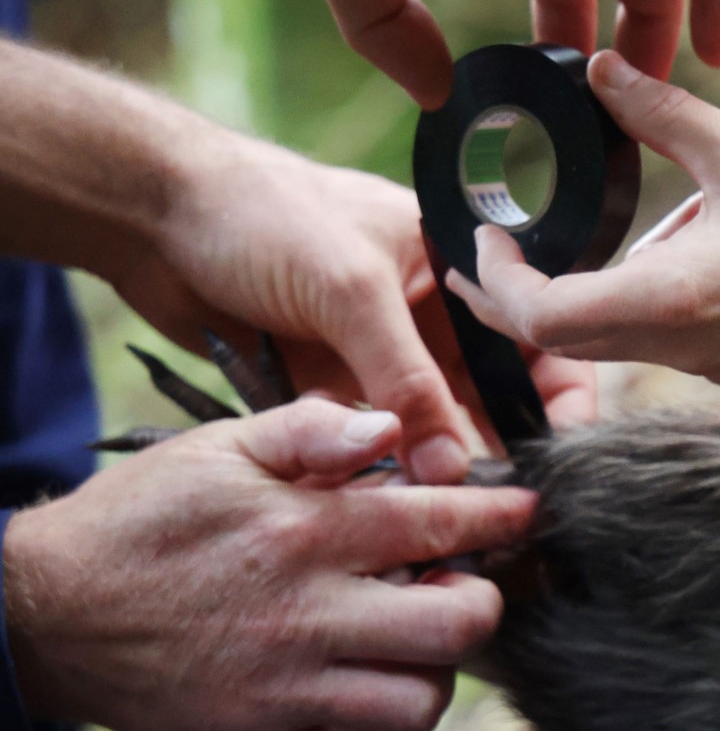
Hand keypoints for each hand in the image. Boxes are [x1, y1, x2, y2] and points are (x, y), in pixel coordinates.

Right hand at [2, 399, 536, 730]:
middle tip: (458, 588)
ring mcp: (284, 691)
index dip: (500, 519)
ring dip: (432, 672)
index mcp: (301, 533)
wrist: (43, 615)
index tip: (525, 515)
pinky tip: (362, 692)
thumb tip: (392, 426)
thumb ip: (311, 430)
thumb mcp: (217, 449)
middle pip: (456, 627)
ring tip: (407, 643)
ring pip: (420, 702)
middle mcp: (304, 616)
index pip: (439, 525)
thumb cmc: (143, 520)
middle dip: (478, 604)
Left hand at [113, 132, 597, 478]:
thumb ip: (407, 385)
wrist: (150, 215)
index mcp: (459, 266)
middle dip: (498, 449)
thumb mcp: (351, 293)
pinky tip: (390, 499)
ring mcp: (380, 352)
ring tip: (449, 515)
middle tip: (501, 505)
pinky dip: (381, 468)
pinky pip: (374, 440)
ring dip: (438, 468)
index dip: (557, 397)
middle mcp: (431, 314)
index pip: (536, 336)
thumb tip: (453, 472)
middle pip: (491, 395)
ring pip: (433, 427)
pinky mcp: (332, 385)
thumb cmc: (260, 216)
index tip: (558, 458)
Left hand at [453, 51, 719, 384]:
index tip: (488, 239)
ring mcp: (714, 366)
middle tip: (495, 253)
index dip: (499, 284)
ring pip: (614, 348)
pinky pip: (662, 349)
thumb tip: (602, 69)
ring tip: (572, 248)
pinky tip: (653, 263)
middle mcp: (685, 349)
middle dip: (520, 300)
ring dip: (580, 304)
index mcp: (673, 299)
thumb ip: (659, 114)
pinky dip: (633, 312)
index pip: (545, 319)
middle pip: (568, 344)